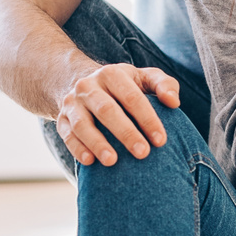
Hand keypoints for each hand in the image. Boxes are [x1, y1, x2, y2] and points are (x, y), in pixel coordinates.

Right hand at [56, 63, 179, 165]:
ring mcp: (72, 103)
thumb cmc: (124, 86)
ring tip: (112, 161)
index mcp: (112, 74)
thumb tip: (173, 102)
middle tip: (143, 153)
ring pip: (82, 123)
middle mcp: (88, 86)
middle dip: (125, 132)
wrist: (82, 84)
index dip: (147, 118)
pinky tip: (90, 162)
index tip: (161, 140)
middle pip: (107, 109)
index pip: (132, 96)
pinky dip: (77, 148)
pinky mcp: (61, 119)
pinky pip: (66, 134)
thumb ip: (164, 85)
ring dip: (97, 143)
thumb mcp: (144, 78)